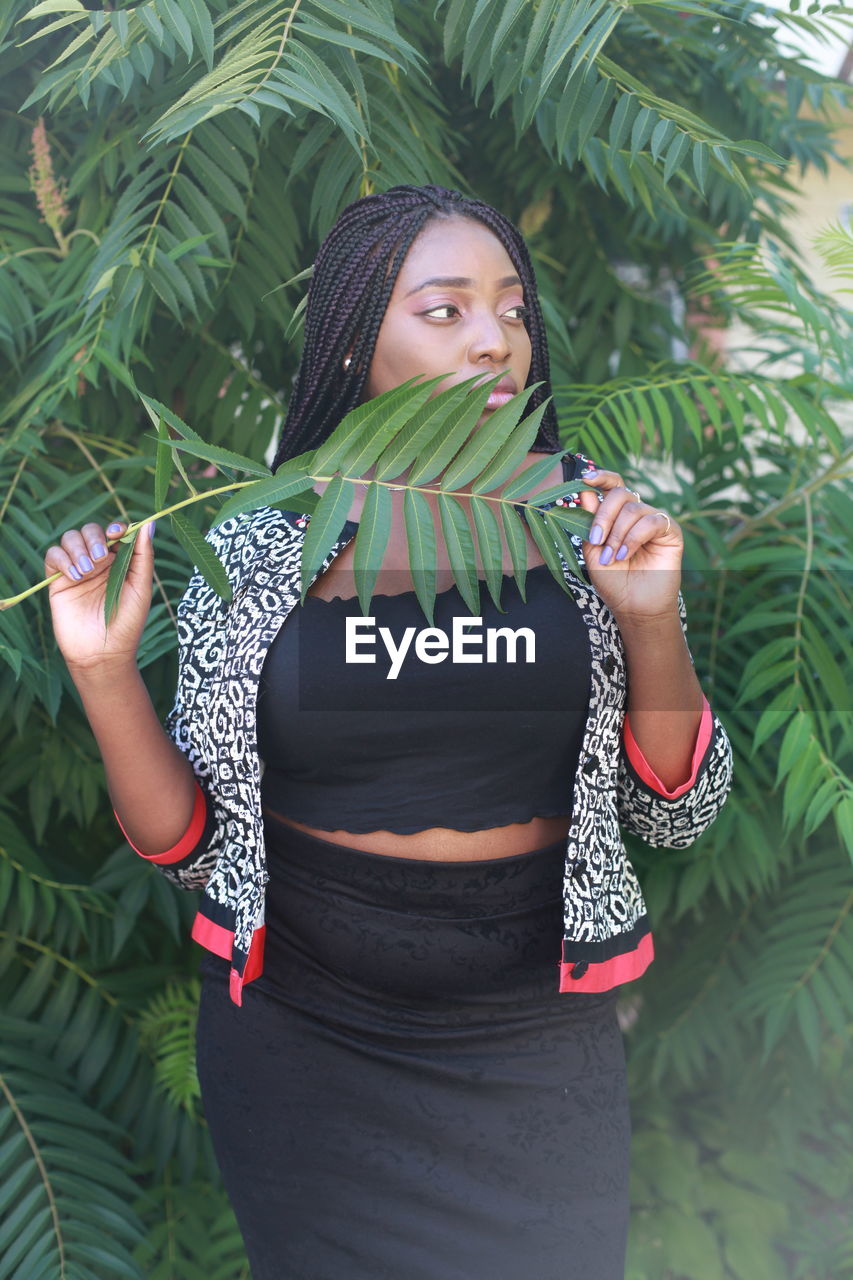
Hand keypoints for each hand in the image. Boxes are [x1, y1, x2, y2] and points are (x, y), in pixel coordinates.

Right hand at [44, 519, 155, 673]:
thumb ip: (144, 555)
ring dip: (79, 549)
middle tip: (101, 558)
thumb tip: (150, 524)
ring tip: (87, 571)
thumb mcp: (141, 587)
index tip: (117, 533)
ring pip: (70, 539)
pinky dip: (62, 559)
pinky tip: (75, 576)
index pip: (114, 532)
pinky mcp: (58, 581)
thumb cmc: (128, 622)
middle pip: (90, 531)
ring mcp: (77, 570)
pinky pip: (53, 556)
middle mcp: (98, 563)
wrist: (103, 653)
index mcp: (120, 562)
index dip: (115, 527)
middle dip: (94, 538)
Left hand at [576, 468, 682, 620]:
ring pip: (633, 508)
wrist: (633, 606)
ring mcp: (654, 521)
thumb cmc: (612, 581)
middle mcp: (636, 514)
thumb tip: (584, 489)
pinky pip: (651, 521)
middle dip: (603, 516)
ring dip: (617, 534)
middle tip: (596, 541)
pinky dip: (633, 538)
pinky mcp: (670, 531)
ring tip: (612, 558)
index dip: (601, 477)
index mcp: (617, 515)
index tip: (585, 478)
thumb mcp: (593, 550)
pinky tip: (626, 555)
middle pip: (619, 493)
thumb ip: (589, 522)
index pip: (612, 485)